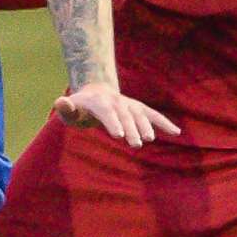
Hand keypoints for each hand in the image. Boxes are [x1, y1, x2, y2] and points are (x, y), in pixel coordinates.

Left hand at [54, 83, 179, 147]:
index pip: (107, 113)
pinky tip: (176, 132)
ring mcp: (129, 105)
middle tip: (135, 144)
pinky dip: (164, 122)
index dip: (113, 122)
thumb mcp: (70, 109)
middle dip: (131, 129)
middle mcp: (117, 102)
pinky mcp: (139, 109)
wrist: (95, 92)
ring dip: (146, 126)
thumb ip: (66, 109)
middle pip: (125, 116)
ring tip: (150, 139)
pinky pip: (153, 115)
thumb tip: (60, 102)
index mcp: (99, 103)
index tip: (118, 135)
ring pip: (140, 114)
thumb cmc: (80, 108)